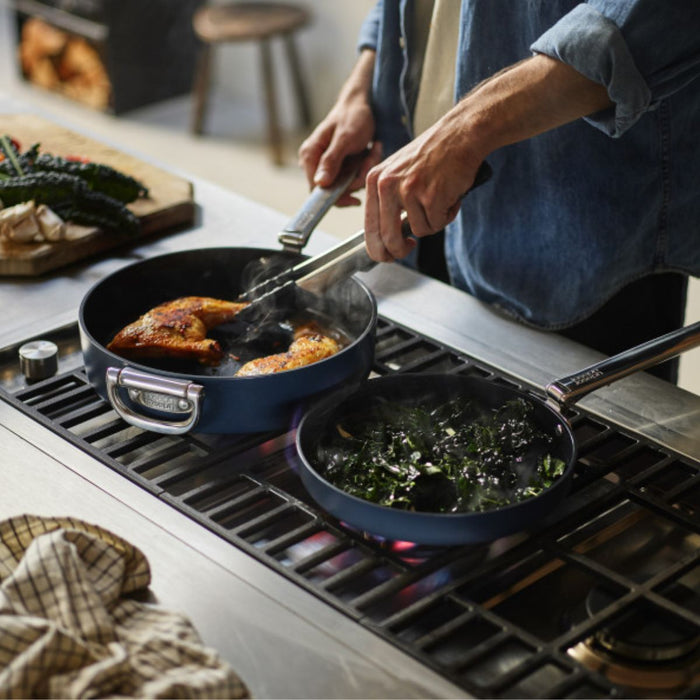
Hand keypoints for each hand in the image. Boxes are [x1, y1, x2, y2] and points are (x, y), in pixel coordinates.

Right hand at [298, 49, 380, 205]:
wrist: (362, 104)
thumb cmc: (352, 117)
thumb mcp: (344, 139)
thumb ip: (331, 161)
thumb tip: (320, 183)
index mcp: (309, 156)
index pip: (317, 190)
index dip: (338, 193)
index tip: (357, 183)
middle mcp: (314, 163)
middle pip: (334, 189)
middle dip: (356, 178)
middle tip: (370, 158)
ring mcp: (327, 166)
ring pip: (347, 185)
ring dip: (364, 171)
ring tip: (373, 151)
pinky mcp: (339, 167)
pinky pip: (353, 178)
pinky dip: (365, 167)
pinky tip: (372, 151)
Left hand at [363, 118, 485, 261]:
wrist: (459, 134)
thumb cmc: (431, 154)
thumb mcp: (397, 172)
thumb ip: (387, 201)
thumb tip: (385, 238)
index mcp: (375, 180)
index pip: (369, 227)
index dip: (378, 249)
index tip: (386, 255)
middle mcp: (387, 185)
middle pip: (389, 238)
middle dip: (399, 250)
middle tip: (409, 248)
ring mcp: (409, 191)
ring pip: (419, 231)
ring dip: (432, 222)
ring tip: (440, 200)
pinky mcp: (431, 197)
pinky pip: (437, 223)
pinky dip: (446, 215)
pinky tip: (449, 196)